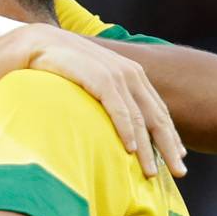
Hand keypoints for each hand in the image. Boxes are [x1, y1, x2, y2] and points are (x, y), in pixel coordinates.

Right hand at [12, 24, 187, 177]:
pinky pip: (119, 109)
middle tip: (179, 172)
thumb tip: (113, 122)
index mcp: (131, 73)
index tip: (178, 156)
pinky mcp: (100, 77)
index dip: (170, 134)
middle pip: (157, 116)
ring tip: (151, 172)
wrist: (37, 43)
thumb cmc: (62, 64)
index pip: (157, 109)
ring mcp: (117, 74)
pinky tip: (129, 150)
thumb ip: (107, 94)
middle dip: (169, 146)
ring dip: (147, 148)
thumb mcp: (92, 79)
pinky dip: (126, 130)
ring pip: (140, 118)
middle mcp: (130, 73)